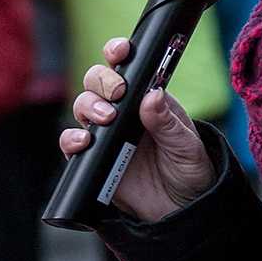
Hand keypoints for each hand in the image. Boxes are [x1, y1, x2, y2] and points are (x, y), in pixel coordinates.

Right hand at [59, 37, 215, 221]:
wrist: (181, 210)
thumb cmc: (189, 170)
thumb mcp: (186, 145)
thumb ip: (167, 122)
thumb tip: (152, 95)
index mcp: (147, 97)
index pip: (127, 66)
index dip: (118, 52)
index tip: (120, 51)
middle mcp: (123, 111)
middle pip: (98, 82)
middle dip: (103, 81)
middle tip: (117, 94)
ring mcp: (106, 134)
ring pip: (83, 106)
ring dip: (88, 106)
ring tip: (106, 119)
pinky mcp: (94, 159)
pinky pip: (73, 144)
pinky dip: (72, 139)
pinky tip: (85, 142)